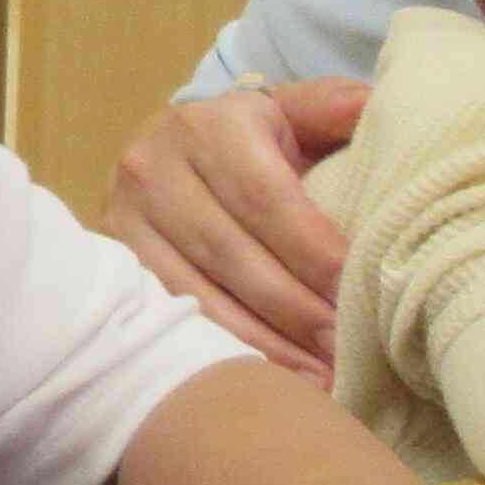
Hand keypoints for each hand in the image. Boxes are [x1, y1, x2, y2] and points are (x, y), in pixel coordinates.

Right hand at [102, 79, 366, 377]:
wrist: (167, 152)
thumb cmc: (252, 143)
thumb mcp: (289, 114)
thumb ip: (334, 108)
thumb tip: (374, 107)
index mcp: (207, 127)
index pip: (265, 197)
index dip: (312, 251)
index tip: (359, 294)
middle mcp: (151, 167)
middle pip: (229, 251)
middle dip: (293, 308)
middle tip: (345, 348)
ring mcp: (122, 216)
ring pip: (193, 291)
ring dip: (259, 341)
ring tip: (316, 377)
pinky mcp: (110, 259)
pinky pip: (164, 313)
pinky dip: (218, 348)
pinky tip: (261, 375)